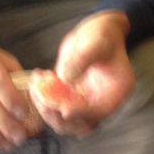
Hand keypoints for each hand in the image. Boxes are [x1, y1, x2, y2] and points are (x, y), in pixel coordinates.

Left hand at [38, 11, 134, 136]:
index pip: (98, 112)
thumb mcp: (97, 42)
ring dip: (47, 109)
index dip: (80, 113)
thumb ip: (83, 59)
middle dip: (59, 116)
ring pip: (64, 120)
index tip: (63, 108)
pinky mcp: (71, 97)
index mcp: (116, 91)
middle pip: (80, 124)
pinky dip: (44, 98)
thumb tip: (66, 78)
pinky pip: (56, 106)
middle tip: (43, 101)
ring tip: (36, 86)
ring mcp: (86, 101)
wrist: (98, 30)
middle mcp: (102, 101)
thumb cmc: (103, 34)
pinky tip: (37, 78)